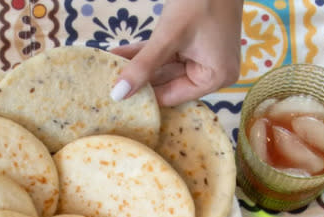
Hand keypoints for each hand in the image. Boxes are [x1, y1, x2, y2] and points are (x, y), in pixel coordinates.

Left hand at [110, 0, 243, 105]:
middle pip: (166, 82)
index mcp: (215, 78)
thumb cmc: (200, 1)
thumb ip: (144, 66)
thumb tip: (118, 94)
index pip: (173, 96)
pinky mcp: (191, 44)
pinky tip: (118, 53)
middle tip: (107, 83)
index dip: (144, 97)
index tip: (116, 99)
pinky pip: (164, 53)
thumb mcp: (169, 36)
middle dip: (137, 79)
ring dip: (136, 65)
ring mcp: (201, 57)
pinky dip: (144, 53)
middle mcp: (211, 72)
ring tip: (107, 67)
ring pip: (162, 67)